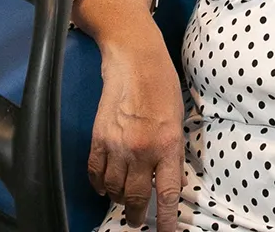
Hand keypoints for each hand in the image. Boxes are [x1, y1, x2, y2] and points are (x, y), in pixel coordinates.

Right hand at [89, 38, 183, 231]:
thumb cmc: (162, 85)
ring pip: (114, 189)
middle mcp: (143, 150)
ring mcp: (118, 145)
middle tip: (138, 221)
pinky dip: (99, 184)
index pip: (168, 193)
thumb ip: (172, 151)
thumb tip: (169, 178)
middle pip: (136, 197)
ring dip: (118, 199)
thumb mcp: (178, 120)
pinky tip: (104, 187)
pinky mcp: (99, 138)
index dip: (166, 220)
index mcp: (168, 145)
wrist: (134, 60)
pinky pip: (96, 173)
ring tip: (122, 201)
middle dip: (137, 214)